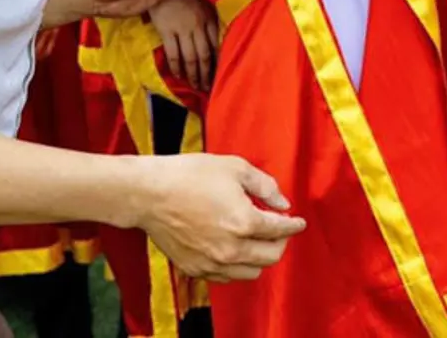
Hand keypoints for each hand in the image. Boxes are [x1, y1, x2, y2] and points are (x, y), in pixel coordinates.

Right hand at [133, 153, 306, 281]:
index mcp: (244, 222)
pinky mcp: (196, 269)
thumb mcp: (235, 168)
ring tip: (258, 240)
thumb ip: (265, 186)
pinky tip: (235, 249)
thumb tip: (283, 203)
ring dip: (261, 257)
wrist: (149, 194)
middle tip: (279, 229)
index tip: (298, 221)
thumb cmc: (190, 175)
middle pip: (271, 256)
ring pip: (252, 272)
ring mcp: (212, 262)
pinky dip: (238, 266)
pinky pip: (227, 277)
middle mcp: (231, 248)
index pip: (280, 230)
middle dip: (281, 242)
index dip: (293, 224)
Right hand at [150, 0, 219, 90]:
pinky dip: (177, 68)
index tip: (221, 74)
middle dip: (208, 74)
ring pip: (191, 58)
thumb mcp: (203, 1)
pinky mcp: (166, 31)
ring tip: (197, 86)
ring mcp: (182, 28)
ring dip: (195, 75)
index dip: (219, 61)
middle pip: (205, 55)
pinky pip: (173, 54)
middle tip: (209, 88)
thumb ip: (210, 18)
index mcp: (209, 18)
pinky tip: (180, 76)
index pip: (217, 45)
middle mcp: (198, 25)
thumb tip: (219, 37)